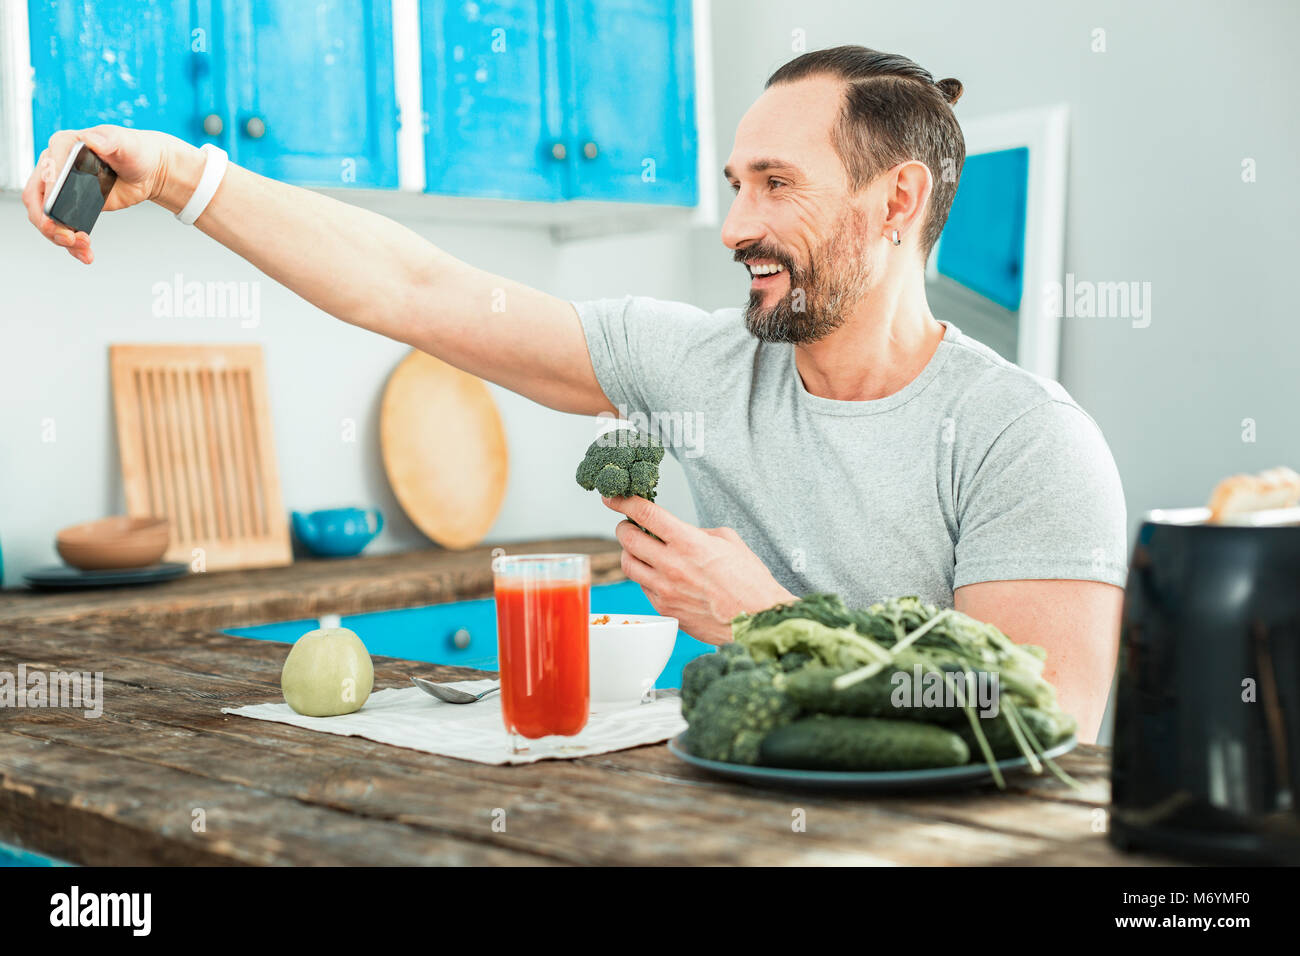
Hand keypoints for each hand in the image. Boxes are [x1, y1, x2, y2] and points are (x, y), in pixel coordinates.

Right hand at [22, 125, 196, 263]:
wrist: (147, 171)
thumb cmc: (136, 151)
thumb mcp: (125, 143)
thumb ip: (109, 140)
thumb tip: (93, 140)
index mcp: (63, 146)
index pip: (46, 170)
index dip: (49, 192)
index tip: (56, 212)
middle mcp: (55, 166)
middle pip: (36, 198)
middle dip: (47, 222)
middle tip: (68, 238)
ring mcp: (61, 188)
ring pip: (45, 217)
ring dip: (58, 237)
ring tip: (83, 247)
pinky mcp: (72, 206)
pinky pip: (62, 227)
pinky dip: (72, 245)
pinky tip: (85, 253)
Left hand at [603, 495, 795, 644]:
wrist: (757, 621)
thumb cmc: (749, 581)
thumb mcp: (729, 541)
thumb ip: (698, 532)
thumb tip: (680, 532)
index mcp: (688, 542)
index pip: (645, 514)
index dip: (624, 502)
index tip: (613, 497)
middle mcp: (671, 565)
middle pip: (627, 539)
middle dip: (624, 527)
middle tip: (629, 524)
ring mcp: (665, 589)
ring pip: (628, 564)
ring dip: (629, 552)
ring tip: (640, 549)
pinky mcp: (665, 610)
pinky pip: (643, 587)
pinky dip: (645, 576)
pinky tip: (658, 573)